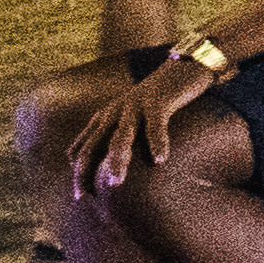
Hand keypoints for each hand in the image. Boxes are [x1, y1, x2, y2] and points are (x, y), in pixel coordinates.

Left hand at [65, 58, 212, 194]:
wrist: (186, 66)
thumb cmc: (160, 98)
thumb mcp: (131, 117)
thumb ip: (119, 136)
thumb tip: (112, 167)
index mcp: (105, 118)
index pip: (81, 149)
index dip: (77, 173)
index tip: (81, 196)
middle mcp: (114, 112)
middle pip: (92, 146)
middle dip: (84, 173)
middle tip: (84, 197)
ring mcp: (135, 105)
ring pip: (120, 138)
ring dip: (116, 161)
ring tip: (115, 184)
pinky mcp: (158, 101)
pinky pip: (155, 125)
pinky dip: (157, 142)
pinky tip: (160, 160)